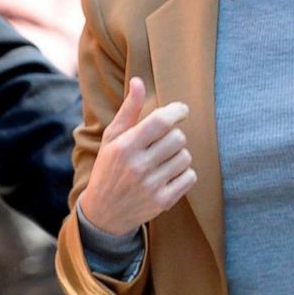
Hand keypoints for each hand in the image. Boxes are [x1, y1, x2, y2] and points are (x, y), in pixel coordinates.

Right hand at [76, 78, 196, 236]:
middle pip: (178, 138)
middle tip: (165, 141)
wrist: (104, 213)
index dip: (177, 111)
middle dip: (175, 136)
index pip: (161, 121)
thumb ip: (129, 110)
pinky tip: (169, 175)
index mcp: (125, 146)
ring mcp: (151, 186)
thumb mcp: (112, 138)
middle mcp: (138, 166)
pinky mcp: (163, 202)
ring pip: (185, 157)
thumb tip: (138, 81)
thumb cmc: (109, 168)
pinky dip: (184, 174)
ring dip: (179, 155)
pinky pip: (190, 177)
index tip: (181, 111)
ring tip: (164, 160)